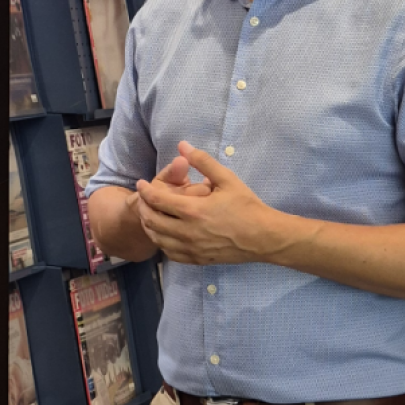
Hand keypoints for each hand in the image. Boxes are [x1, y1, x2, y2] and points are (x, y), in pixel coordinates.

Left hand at [133, 141, 289, 264]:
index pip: (157, 200)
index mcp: (193, 210)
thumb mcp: (227, 179)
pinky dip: (161, 242)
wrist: (263, 237)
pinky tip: (164, 233)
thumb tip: (182, 145)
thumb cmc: (246, 206)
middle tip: (143, 199)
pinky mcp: (196, 259)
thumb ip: (203, 161)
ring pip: (157, 239)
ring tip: (150, 214)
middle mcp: (187, 232)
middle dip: (142, 208)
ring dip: (149, 226)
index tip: (141, 183)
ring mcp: (191, 248)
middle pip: (152, 221)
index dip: (145, 191)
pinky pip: (169, 253)